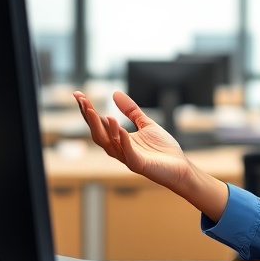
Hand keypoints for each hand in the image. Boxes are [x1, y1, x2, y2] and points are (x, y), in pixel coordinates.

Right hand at [73, 90, 191, 187]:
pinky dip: (122, 140)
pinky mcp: (139, 165)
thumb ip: (131, 111)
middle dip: (88, 117)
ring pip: (108, 143)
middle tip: (82, 100)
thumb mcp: (146, 124)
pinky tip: (119, 128)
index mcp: (119, 140)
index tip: (78, 94)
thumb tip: (114, 93)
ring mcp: (128, 158)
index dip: (88, 110)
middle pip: (98, 134)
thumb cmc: (163, 149)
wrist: (180, 167)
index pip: (99, 124)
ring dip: (101, 127)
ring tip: (94, 110)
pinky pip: (127, 153)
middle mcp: (119, 149)